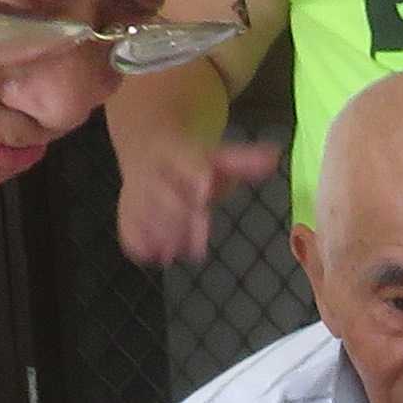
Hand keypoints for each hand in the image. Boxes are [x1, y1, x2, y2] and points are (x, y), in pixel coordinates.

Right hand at [113, 127, 282, 266]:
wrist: (147, 146)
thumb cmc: (191, 160)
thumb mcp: (218, 155)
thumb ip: (244, 161)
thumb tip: (275, 157)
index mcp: (178, 153)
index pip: (187, 164)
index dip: (196, 176)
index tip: (206, 189)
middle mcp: (155, 170)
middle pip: (164, 194)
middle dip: (178, 217)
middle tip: (198, 246)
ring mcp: (137, 190)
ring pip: (144, 211)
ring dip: (160, 234)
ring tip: (176, 254)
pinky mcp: (127, 208)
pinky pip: (127, 225)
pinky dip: (138, 241)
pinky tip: (155, 257)